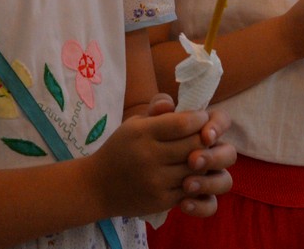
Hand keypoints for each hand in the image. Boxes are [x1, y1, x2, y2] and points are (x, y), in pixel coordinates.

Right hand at [88, 95, 228, 216]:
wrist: (97, 187)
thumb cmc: (120, 148)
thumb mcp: (134, 123)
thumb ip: (157, 108)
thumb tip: (175, 102)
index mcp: (142, 132)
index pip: (184, 123)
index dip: (199, 119)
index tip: (200, 118)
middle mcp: (149, 156)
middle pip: (195, 145)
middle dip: (205, 138)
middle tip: (205, 135)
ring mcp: (156, 181)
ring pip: (197, 168)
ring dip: (204, 159)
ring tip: (200, 152)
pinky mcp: (161, 200)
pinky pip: (191, 189)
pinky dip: (197, 179)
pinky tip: (192, 171)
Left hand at [151, 98, 234, 217]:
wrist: (120, 174)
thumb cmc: (140, 142)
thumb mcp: (144, 124)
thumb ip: (156, 110)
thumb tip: (167, 105)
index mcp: (201, 129)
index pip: (221, 120)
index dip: (218, 126)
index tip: (205, 135)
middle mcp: (209, 152)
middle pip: (229, 153)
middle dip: (213, 157)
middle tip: (192, 161)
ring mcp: (206, 176)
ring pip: (224, 181)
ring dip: (208, 182)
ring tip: (187, 184)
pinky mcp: (198, 198)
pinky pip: (210, 206)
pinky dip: (200, 206)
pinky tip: (183, 204)